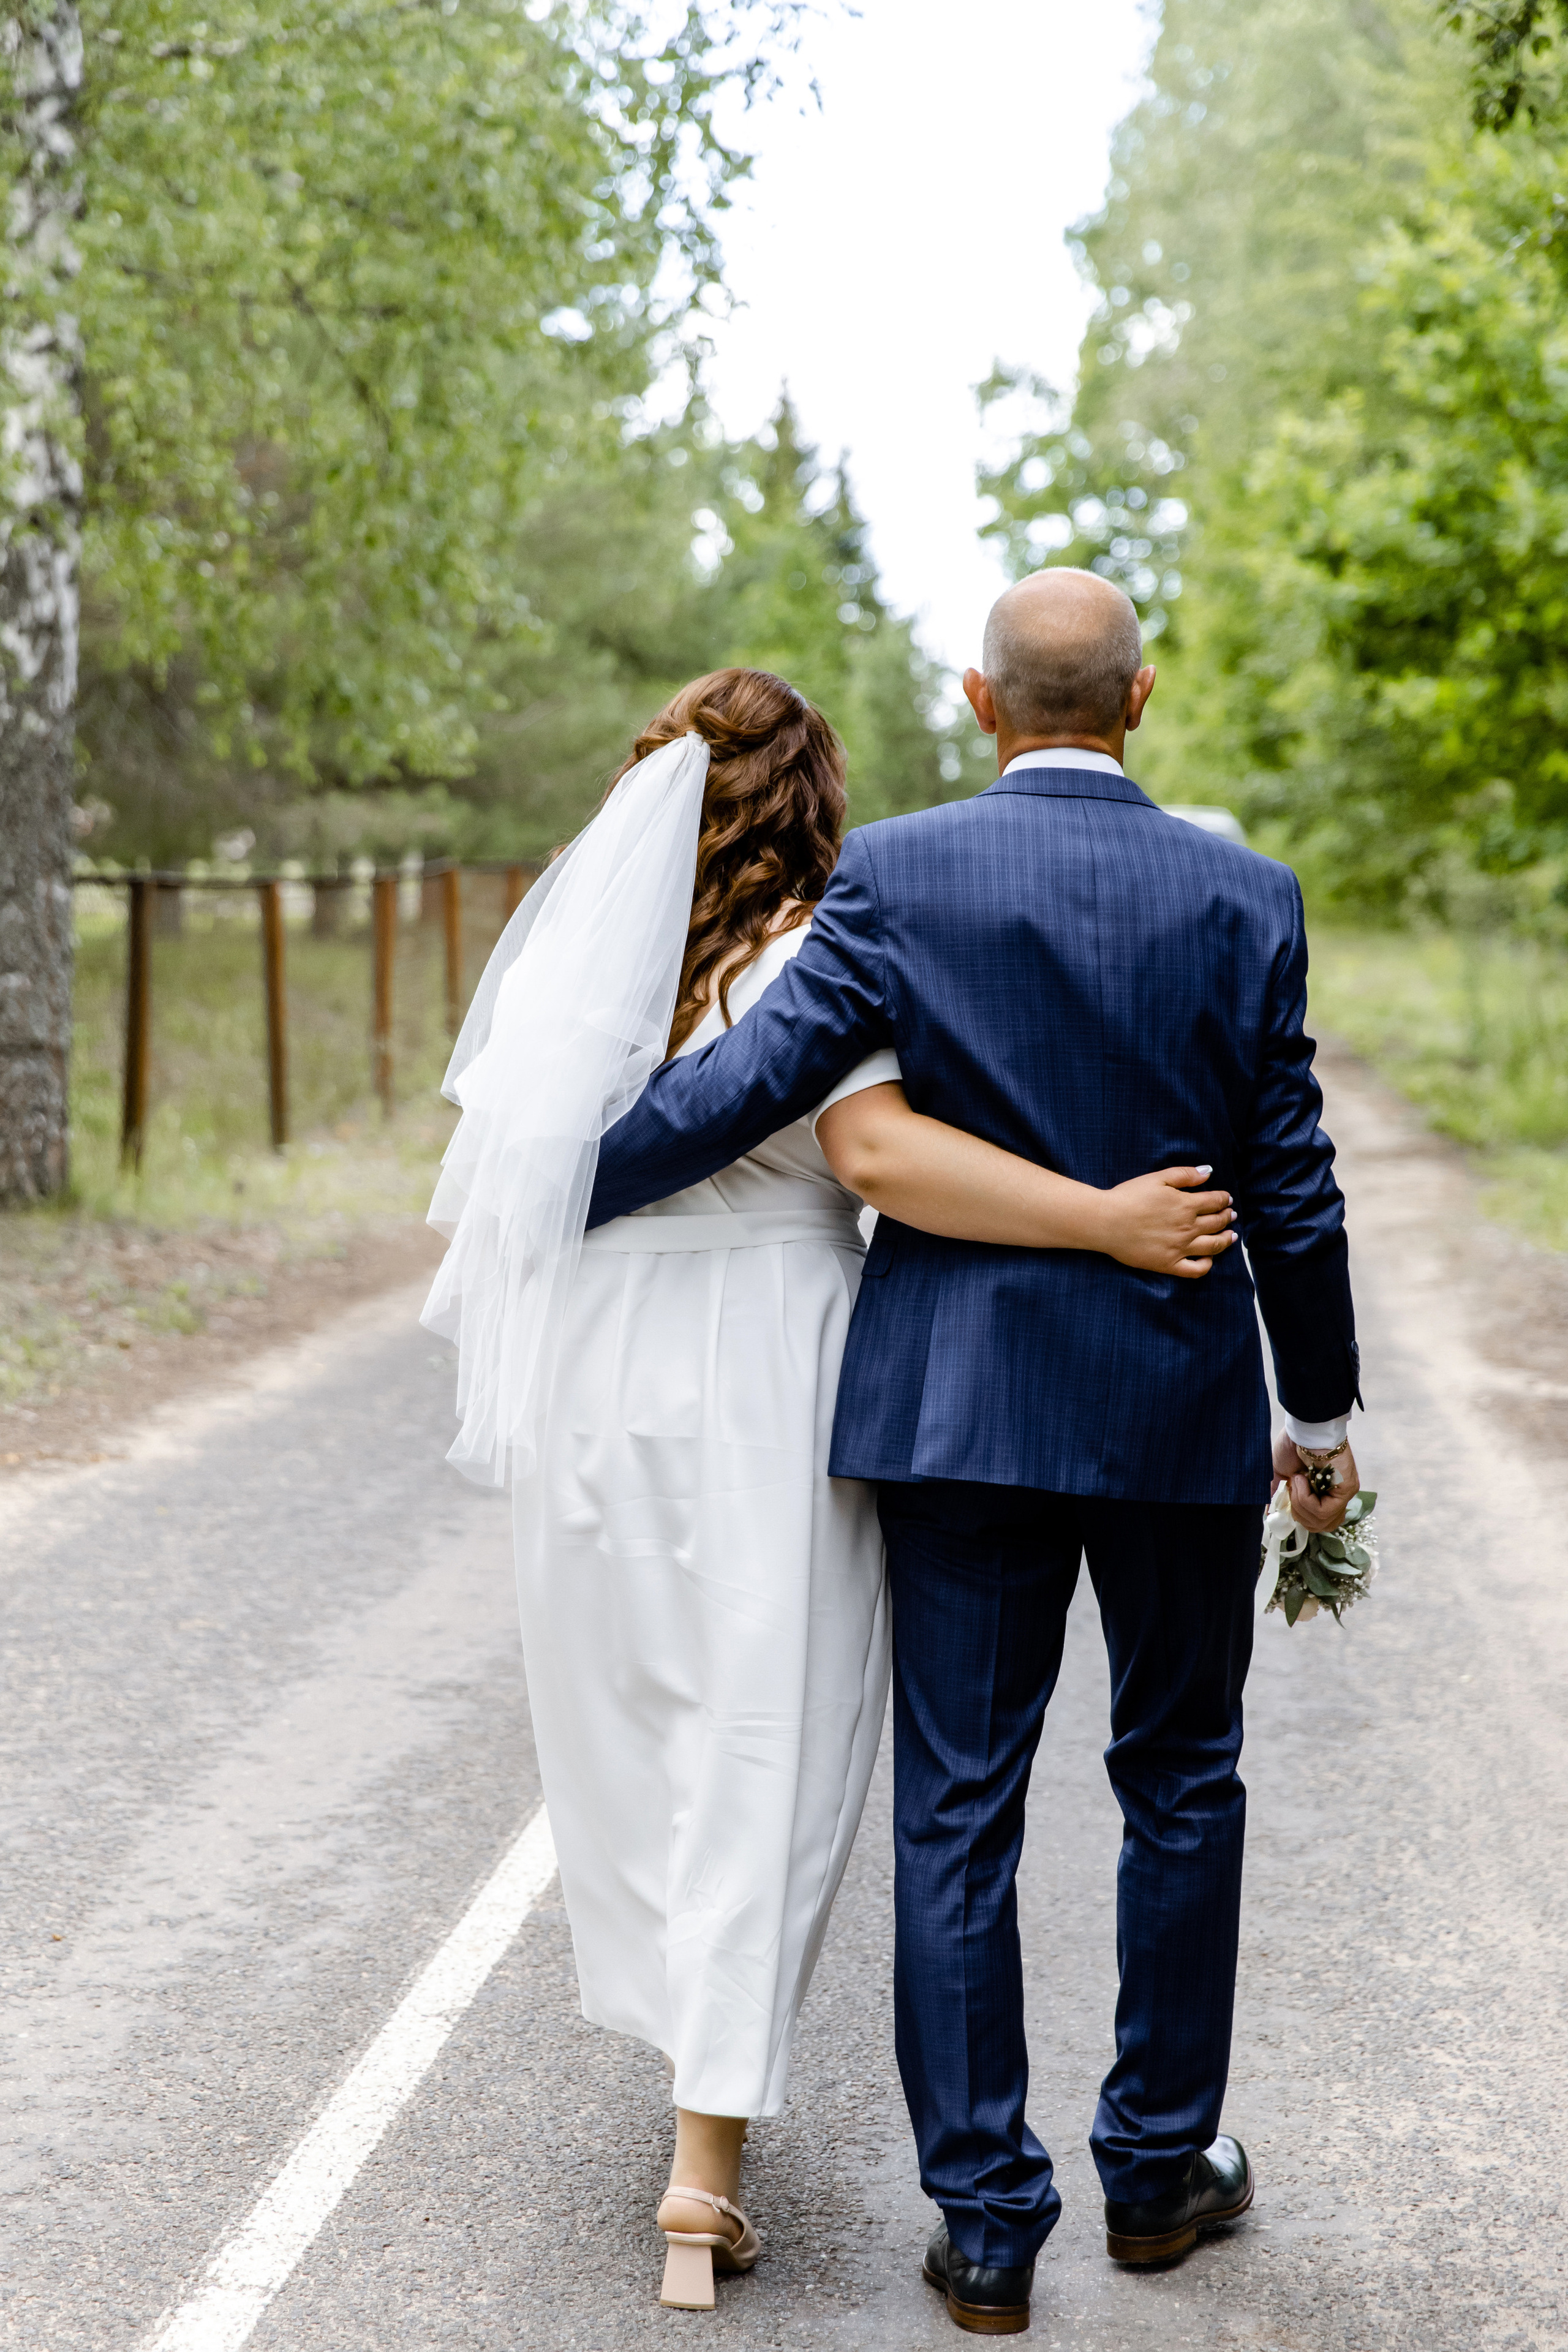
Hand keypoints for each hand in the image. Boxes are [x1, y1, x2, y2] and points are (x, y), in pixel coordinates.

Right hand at [1095, 1165, 1237, 1280]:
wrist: (1105, 1222)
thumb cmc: (1128, 1197)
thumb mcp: (1158, 1178)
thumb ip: (1185, 1175)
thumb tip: (1208, 1172)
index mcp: (1186, 1205)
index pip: (1216, 1201)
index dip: (1224, 1199)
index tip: (1226, 1199)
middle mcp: (1188, 1228)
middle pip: (1218, 1223)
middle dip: (1227, 1217)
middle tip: (1231, 1215)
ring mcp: (1180, 1248)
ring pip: (1214, 1246)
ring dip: (1226, 1240)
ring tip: (1231, 1236)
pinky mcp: (1168, 1264)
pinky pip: (1196, 1270)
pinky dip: (1207, 1265)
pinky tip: (1209, 1258)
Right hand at [1271, 1429, 1359, 1533]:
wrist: (1304, 1429)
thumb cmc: (1293, 1446)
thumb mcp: (1281, 1473)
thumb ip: (1279, 1494)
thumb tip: (1269, 1513)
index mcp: (1324, 1494)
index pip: (1319, 1523)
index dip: (1301, 1517)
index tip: (1290, 1497)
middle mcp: (1337, 1496)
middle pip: (1319, 1526)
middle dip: (1298, 1511)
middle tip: (1291, 1488)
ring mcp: (1344, 1493)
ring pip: (1321, 1521)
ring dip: (1300, 1502)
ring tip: (1297, 1480)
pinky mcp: (1347, 1489)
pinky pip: (1323, 1511)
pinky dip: (1306, 1498)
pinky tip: (1302, 1479)